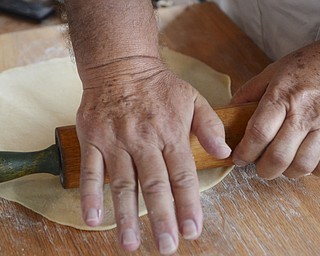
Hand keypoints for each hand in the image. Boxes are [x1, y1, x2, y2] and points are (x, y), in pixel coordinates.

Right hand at [76, 58, 230, 253]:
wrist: (121, 65)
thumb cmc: (159, 85)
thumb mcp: (193, 99)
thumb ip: (210, 127)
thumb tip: (225, 154)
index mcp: (170, 132)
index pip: (182, 175)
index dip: (188, 204)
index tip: (192, 230)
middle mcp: (143, 140)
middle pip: (154, 184)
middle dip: (161, 218)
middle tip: (166, 246)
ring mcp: (116, 141)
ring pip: (122, 183)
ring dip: (126, 215)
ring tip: (130, 244)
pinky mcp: (93, 139)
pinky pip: (91, 171)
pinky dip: (90, 196)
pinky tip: (93, 219)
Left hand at [231, 42, 319, 178]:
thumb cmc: (304, 66)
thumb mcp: (272, 72)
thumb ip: (249, 92)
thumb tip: (229, 110)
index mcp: (281, 97)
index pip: (258, 134)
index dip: (245, 152)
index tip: (238, 159)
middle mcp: (303, 113)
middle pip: (279, 156)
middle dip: (264, 169)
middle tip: (259, 167)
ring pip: (303, 164)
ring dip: (287, 171)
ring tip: (282, 164)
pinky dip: (311, 168)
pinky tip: (303, 158)